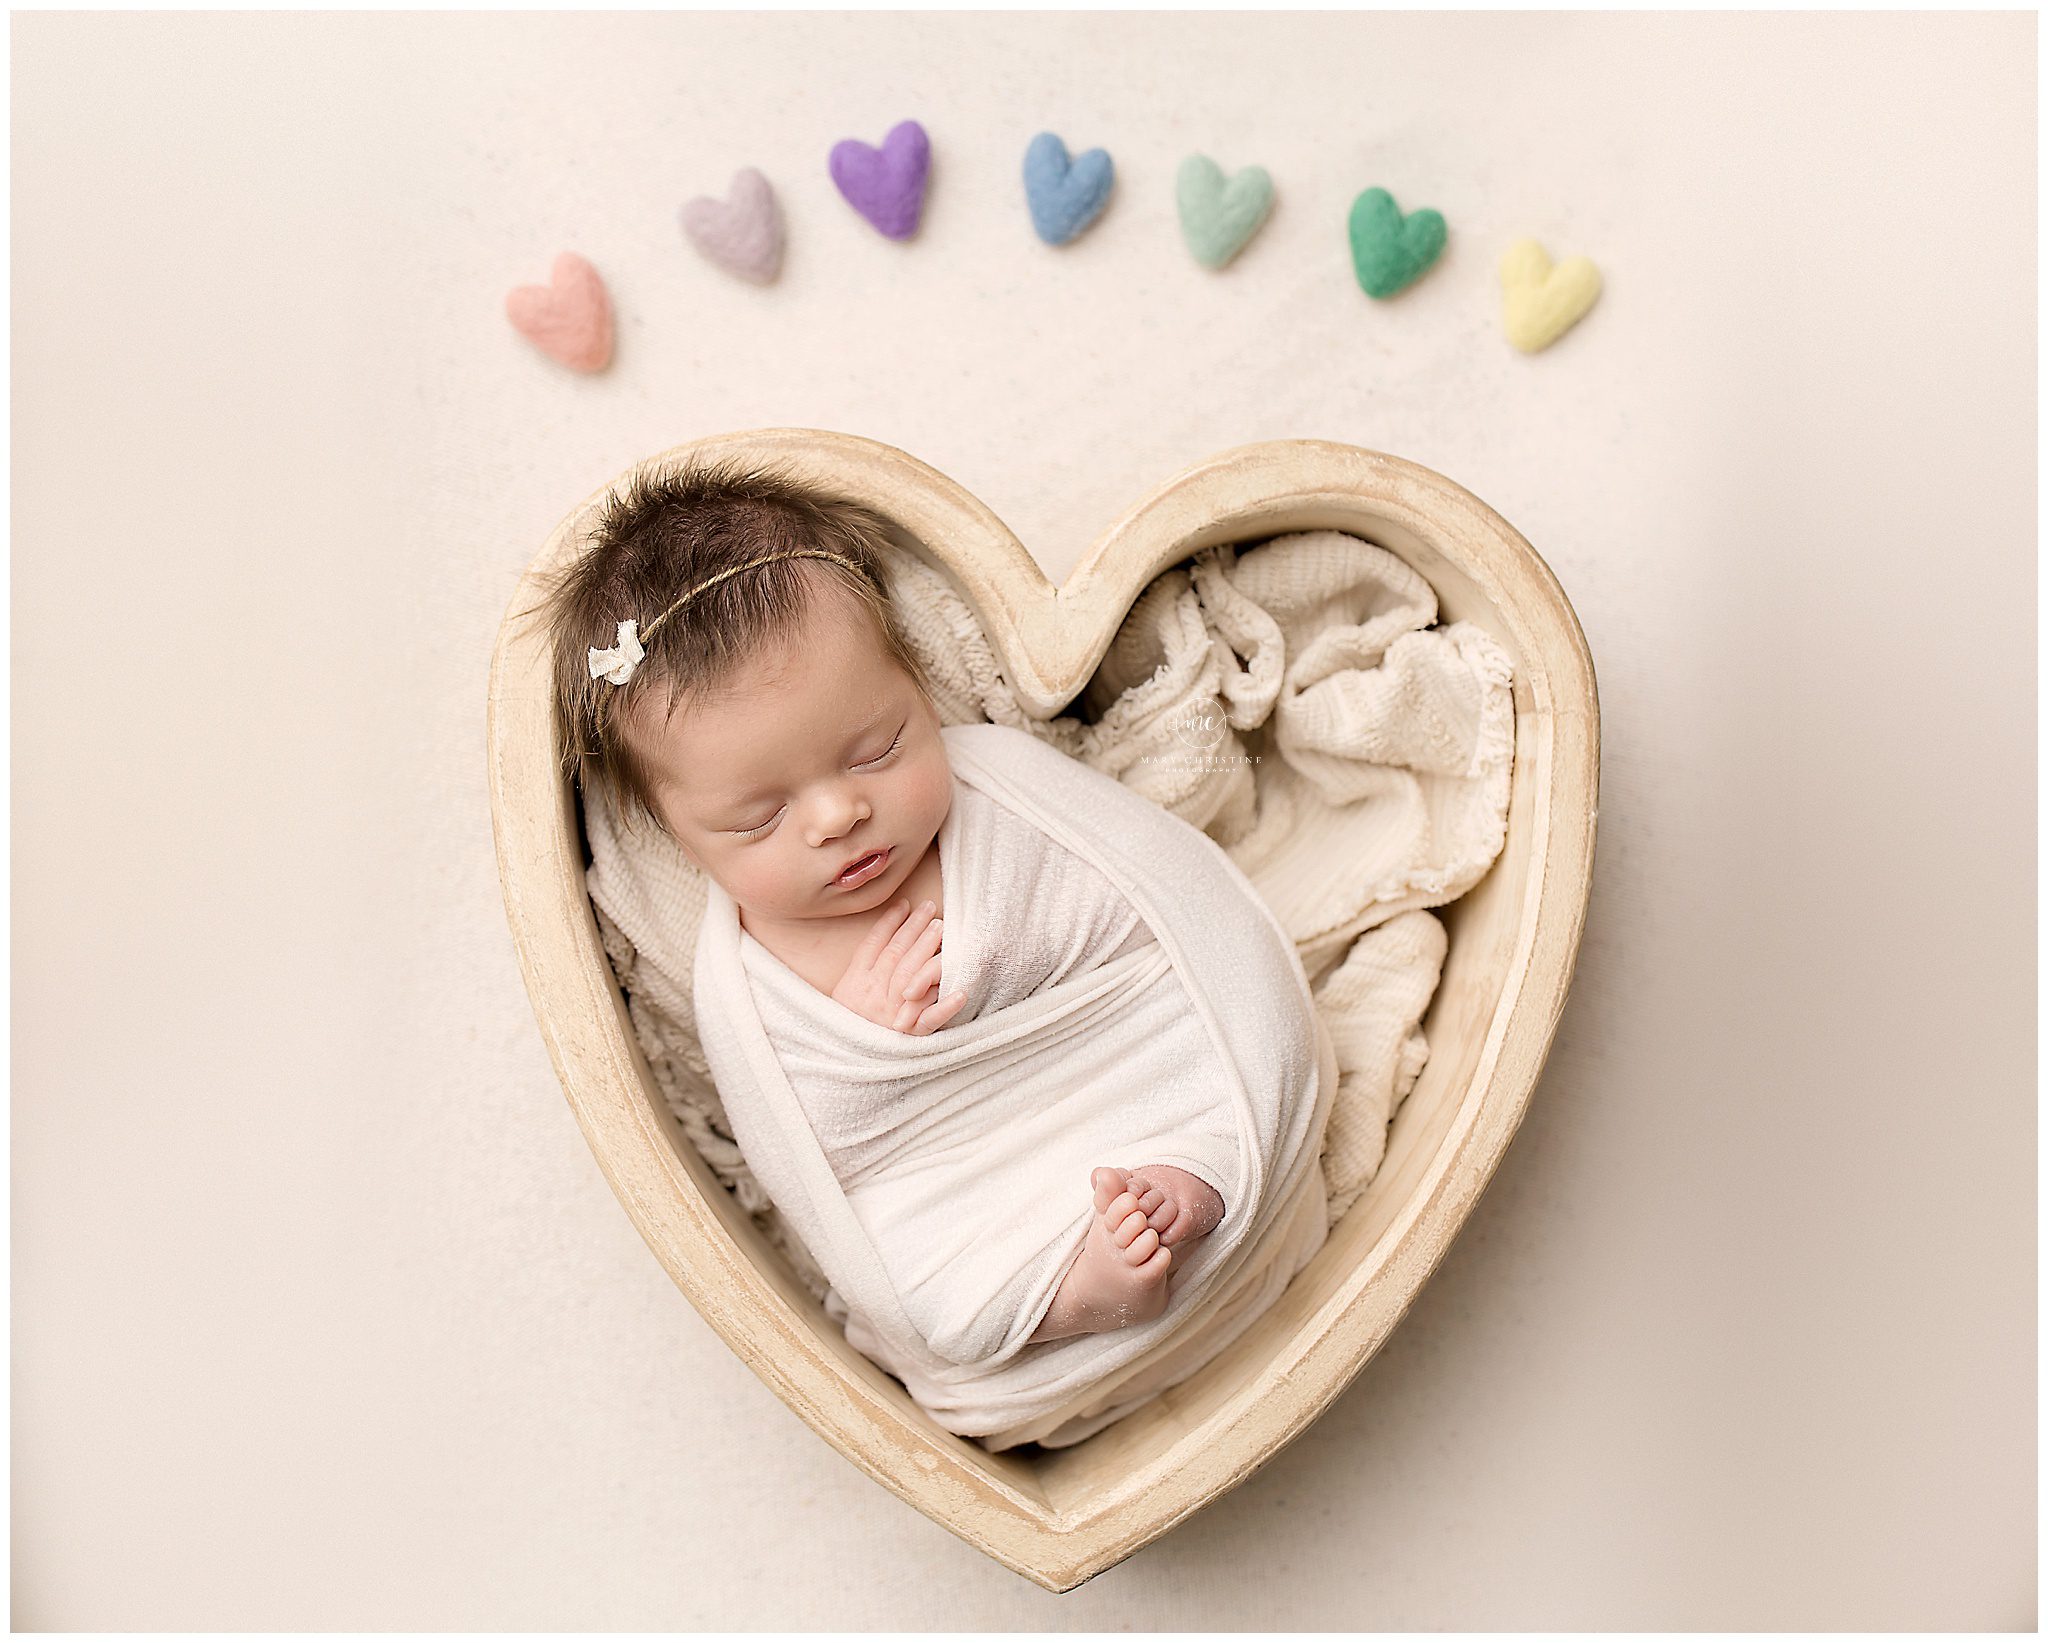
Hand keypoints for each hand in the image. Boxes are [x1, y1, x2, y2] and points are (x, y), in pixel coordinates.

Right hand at [831, 898, 968, 1034]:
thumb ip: (860, 971)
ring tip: (942, 928)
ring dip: (927, 951)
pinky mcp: (908, 1037)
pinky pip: (929, 1020)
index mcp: (855, 984)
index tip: (906, 904)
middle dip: (915, 929)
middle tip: (931, 909)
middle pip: (897, 955)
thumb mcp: (841, 996)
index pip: (875, 946)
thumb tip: (883, 943)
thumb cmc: (844, 1029)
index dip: (890, 923)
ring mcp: (892, 1014)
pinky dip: (945, 1006)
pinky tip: (962, 991)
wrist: (838, 1065)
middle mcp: (874, 995)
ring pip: (912, 977)